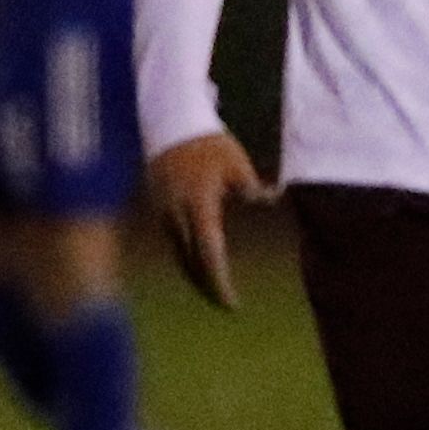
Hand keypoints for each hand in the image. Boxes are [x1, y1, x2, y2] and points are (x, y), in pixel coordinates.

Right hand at [145, 132, 269, 310]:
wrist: (171, 125)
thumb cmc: (210, 144)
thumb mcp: (237, 163)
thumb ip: (251, 187)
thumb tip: (270, 200)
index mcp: (199, 205)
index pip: (209, 253)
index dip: (219, 281)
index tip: (231, 303)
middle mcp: (176, 214)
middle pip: (190, 262)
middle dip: (207, 286)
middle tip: (225, 305)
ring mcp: (163, 212)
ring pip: (178, 254)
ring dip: (194, 275)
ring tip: (213, 291)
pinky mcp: (158, 208)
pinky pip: (172, 242)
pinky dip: (186, 258)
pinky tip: (197, 266)